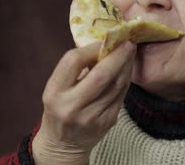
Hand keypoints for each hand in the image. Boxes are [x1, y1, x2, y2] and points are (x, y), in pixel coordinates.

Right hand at [32, 41, 135, 164]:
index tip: (103, 39)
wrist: (63, 145)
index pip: (73, 61)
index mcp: (54, 93)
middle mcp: (71, 106)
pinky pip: (121, 95)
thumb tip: (101, 44)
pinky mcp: (107, 122)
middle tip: (128, 42)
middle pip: (101, 75)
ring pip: (116, 85)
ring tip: (130, 52)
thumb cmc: (59, 109)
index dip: (91, 47)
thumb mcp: (56, 88)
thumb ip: (75, 69)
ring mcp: (91, 117)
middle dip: (117, 55)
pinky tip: (127, 70)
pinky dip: (126, 79)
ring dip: (126, 65)